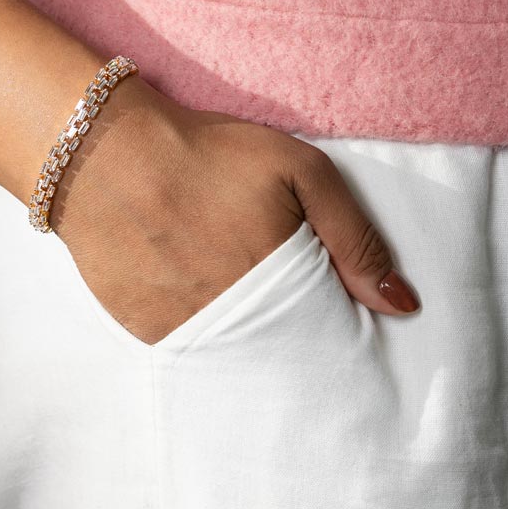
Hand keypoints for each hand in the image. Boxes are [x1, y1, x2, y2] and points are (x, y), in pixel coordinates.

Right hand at [51, 77, 420, 346]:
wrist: (103, 152)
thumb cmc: (205, 153)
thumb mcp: (299, 171)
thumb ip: (355, 238)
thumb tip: (404, 305)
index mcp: (281, 283)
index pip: (326, 334)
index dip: (332, 326)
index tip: (335, 323)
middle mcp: (237, 320)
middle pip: (282, 353)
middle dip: (290, 338)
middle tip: (277, 302)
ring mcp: (187, 331)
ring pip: (234, 356)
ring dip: (243, 337)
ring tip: (232, 296)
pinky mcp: (145, 332)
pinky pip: (187, 348)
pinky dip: (199, 332)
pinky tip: (192, 296)